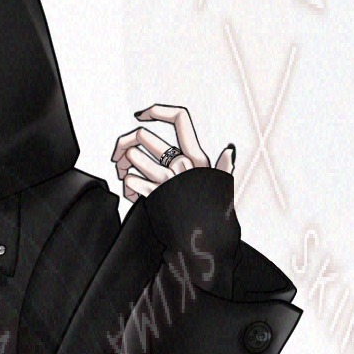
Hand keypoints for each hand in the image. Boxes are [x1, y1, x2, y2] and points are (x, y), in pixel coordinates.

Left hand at [112, 104, 235, 203]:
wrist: (205, 243)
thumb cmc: (211, 215)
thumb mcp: (220, 186)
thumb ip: (223, 167)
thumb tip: (230, 149)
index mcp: (197, 156)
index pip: (180, 117)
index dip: (157, 110)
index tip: (140, 115)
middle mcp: (183, 163)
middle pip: (145, 136)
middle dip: (127, 144)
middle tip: (123, 157)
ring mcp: (169, 179)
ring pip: (133, 156)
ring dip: (124, 166)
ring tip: (127, 177)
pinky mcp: (156, 196)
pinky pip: (131, 181)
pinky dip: (126, 188)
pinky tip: (132, 196)